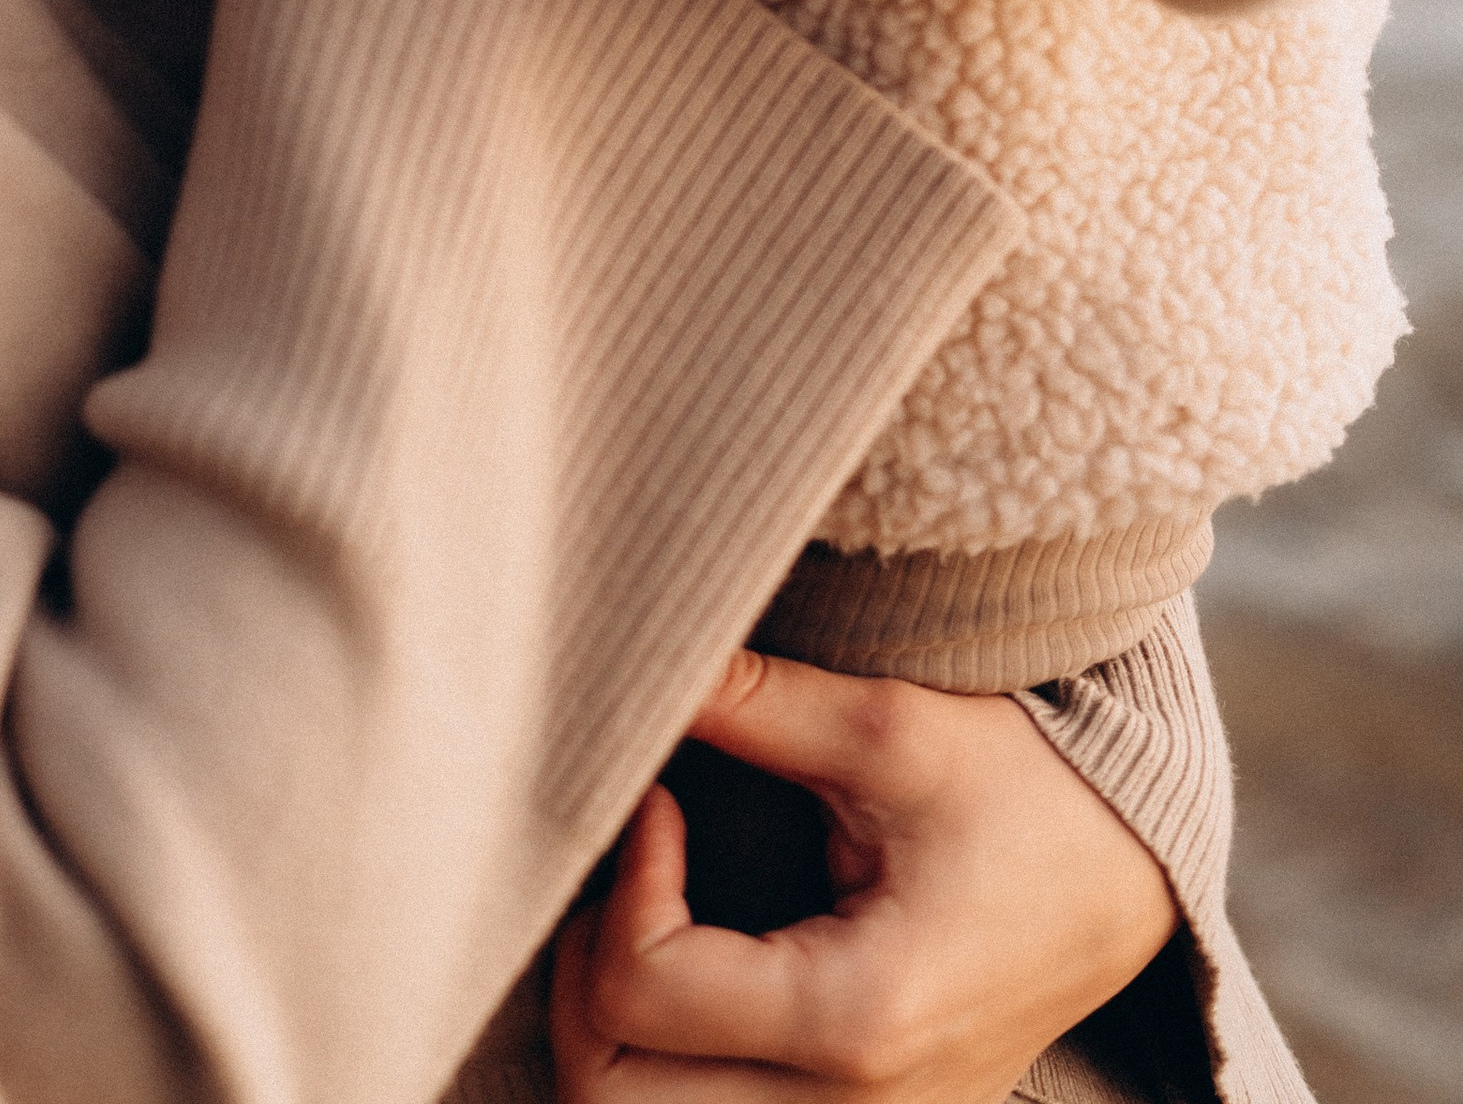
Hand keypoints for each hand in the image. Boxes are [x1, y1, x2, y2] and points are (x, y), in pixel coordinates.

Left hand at [551, 648, 1178, 1103]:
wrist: (1132, 871)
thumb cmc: (1026, 789)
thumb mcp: (892, 727)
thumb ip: (754, 703)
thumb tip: (639, 656)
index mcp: (860, 1017)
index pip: (641, 987)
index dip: (619, 880)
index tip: (657, 799)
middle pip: (615, 1098)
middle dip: (584, 980)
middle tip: (626, 873)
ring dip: (615, 1031)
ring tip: (646, 917)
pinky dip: (667, 1062)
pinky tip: (686, 966)